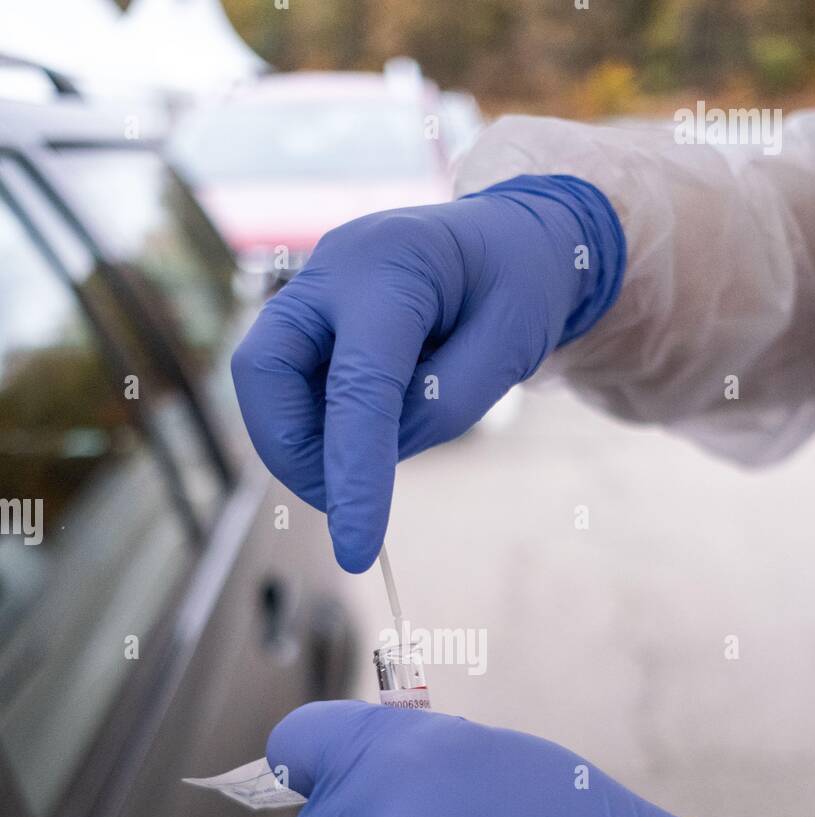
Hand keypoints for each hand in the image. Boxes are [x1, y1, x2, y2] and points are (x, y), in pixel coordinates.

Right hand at [232, 175, 624, 571]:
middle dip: (292, 451)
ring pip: (264, 382)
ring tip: (372, 452)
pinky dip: (315, 423)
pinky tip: (366, 424)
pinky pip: (285, 383)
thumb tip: (372, 456)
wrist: (512, 238)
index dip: (352, 473)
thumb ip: (444, 405)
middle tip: (345, 499)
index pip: (357, 387)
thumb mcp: (511, 347)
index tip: (355, 549)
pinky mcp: (305, 317)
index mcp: (394, 266)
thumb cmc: (519, 285)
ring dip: (303, 441)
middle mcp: (334, 268)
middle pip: (264, 372)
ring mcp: (310, 289)